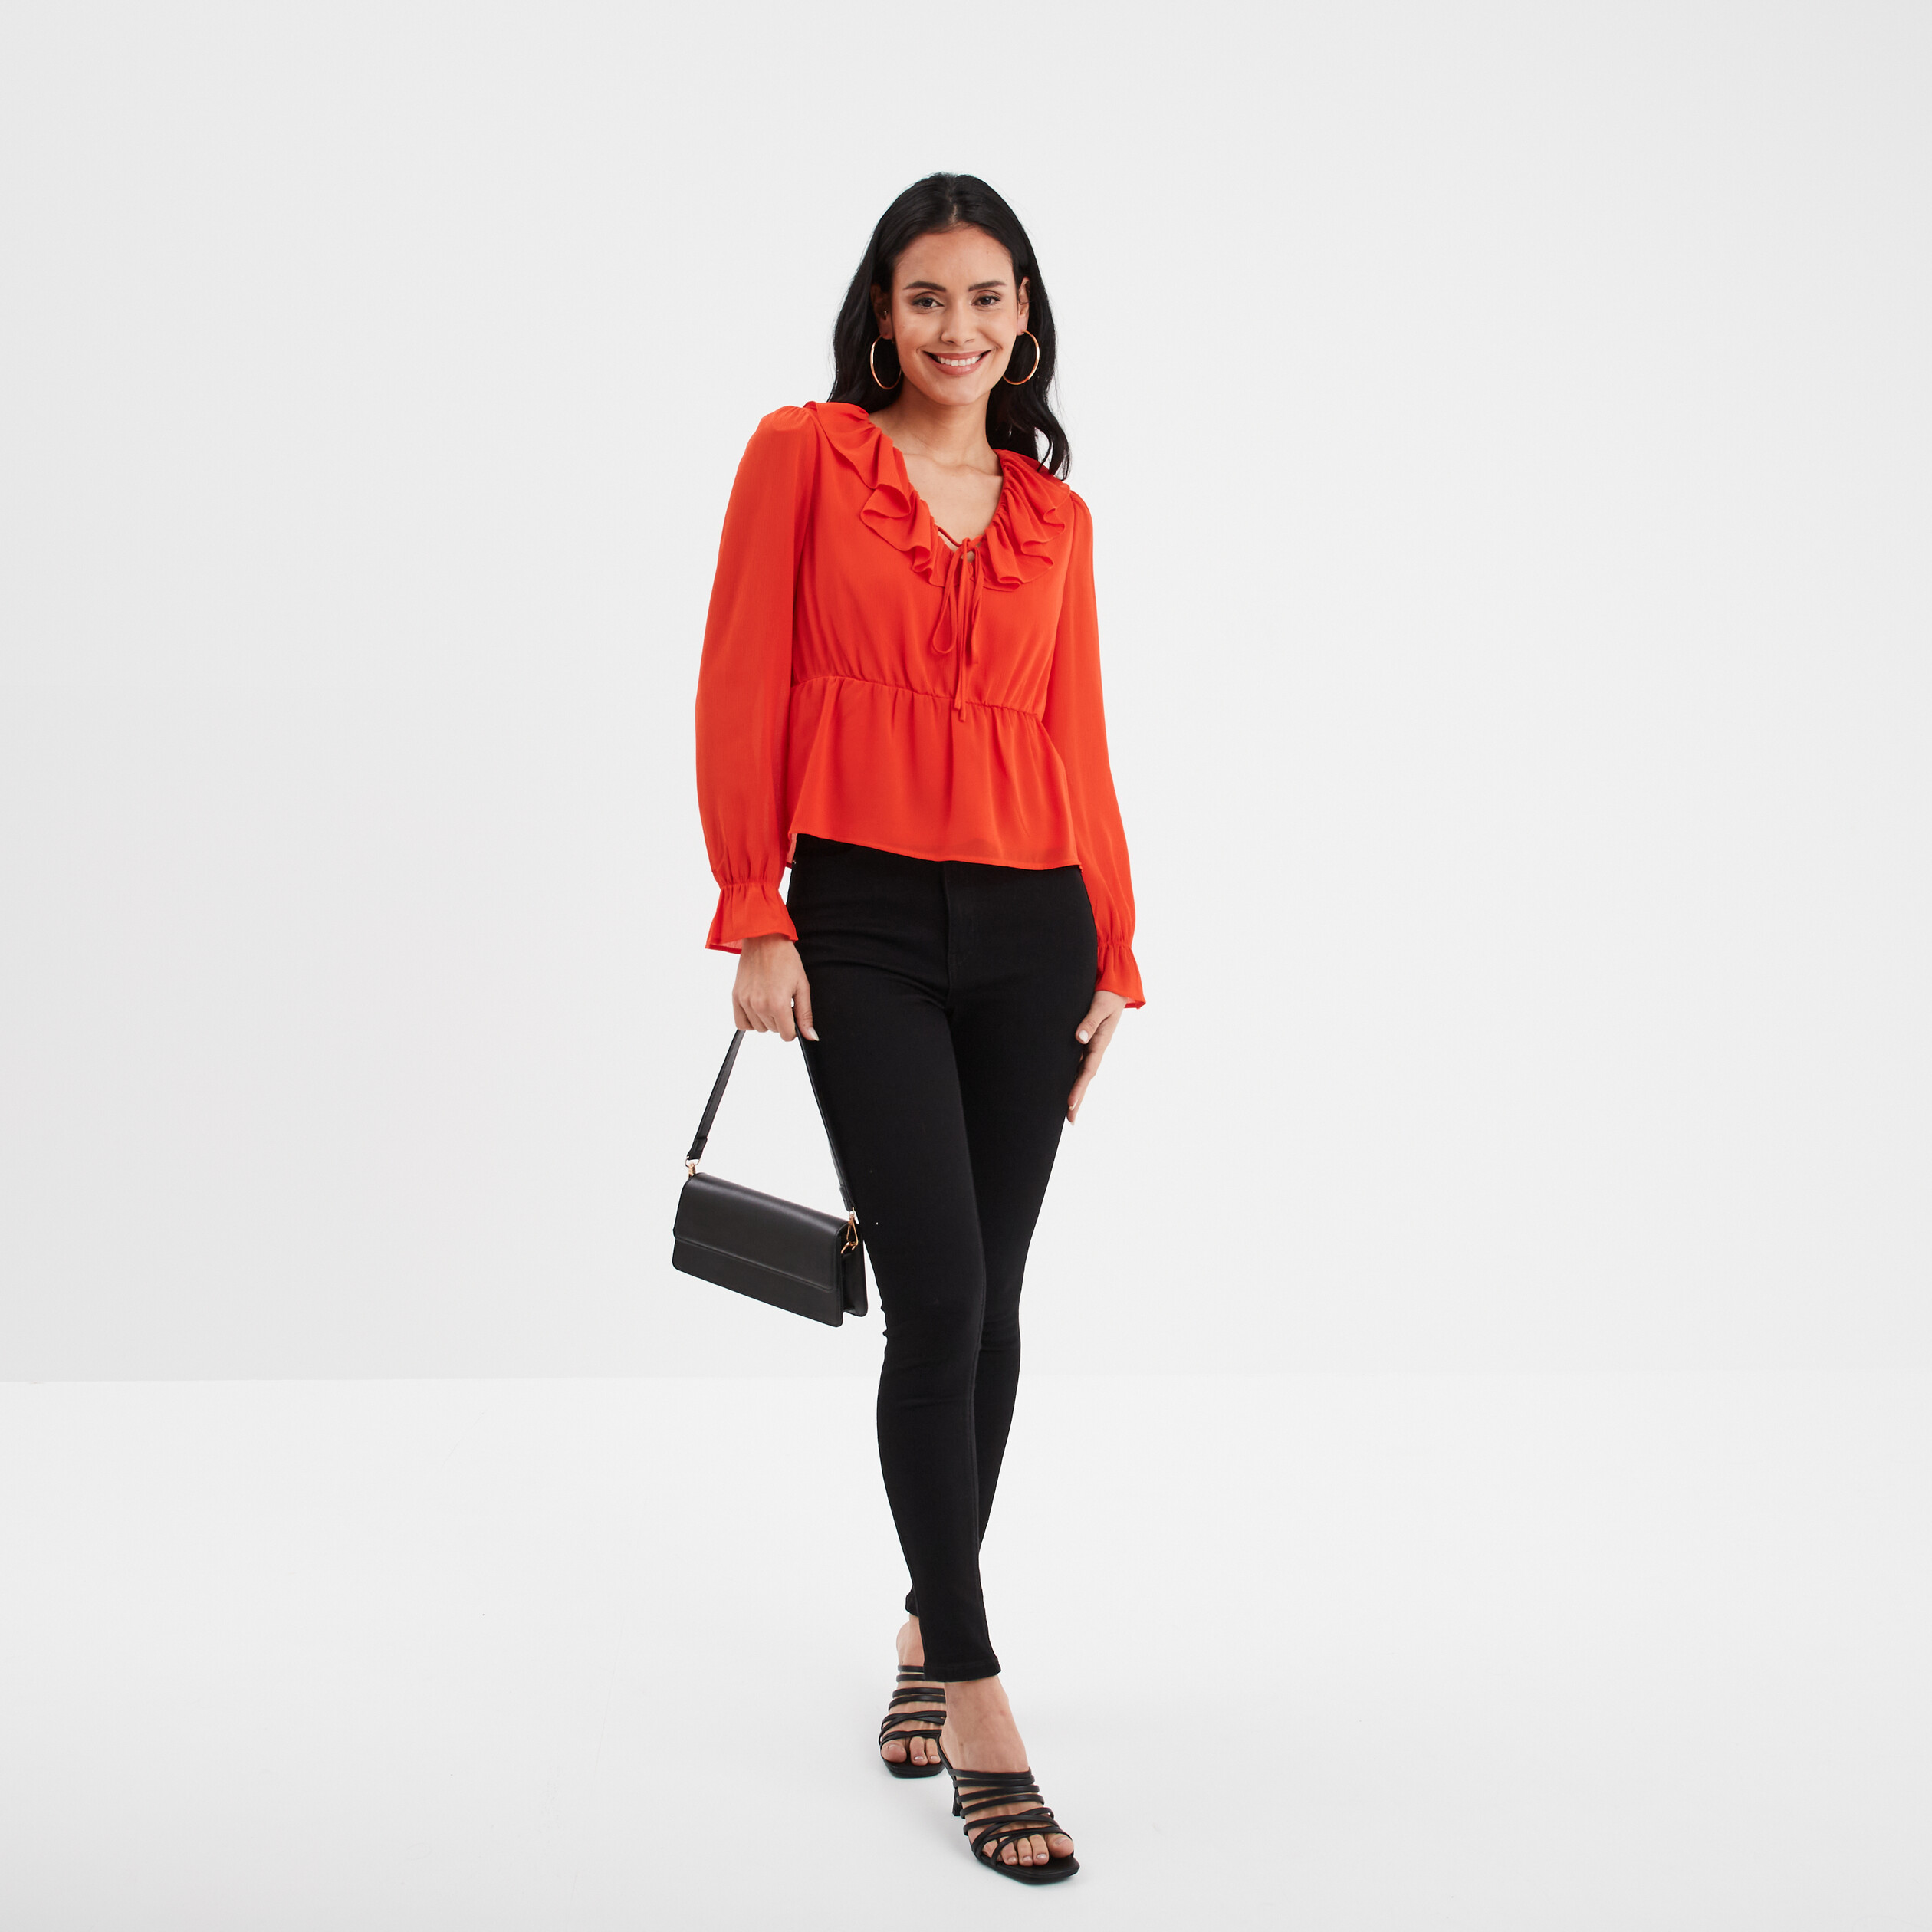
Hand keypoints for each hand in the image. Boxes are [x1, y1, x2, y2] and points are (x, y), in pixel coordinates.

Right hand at [732, 934, 815, 1041]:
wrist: (764, 940)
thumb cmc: (785, 959)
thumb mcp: (802, 986)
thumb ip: (805, 1014)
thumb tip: (810, 1036)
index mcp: (778, 1004)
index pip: (787, 1035)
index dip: (794, 1028)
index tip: (793, 1014)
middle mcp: (759, 1005)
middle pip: (774, 1030)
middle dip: (781, 1020)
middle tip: (783, 998)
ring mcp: (745, 1002)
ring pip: (759, 1028)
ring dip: (766, 1019)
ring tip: (770, 998)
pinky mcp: (736, 997)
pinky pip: (741, 1023)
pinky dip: (750, 1020)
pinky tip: (758, 1008)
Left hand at [1067, 990, 1127, 1121]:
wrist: (1114, 989)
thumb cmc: (1107, 996)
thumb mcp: (1101, 1006)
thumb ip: (1090, 1021)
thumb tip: (1079, 1038)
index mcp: (1100, 1043)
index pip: (1088, 1070)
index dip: (1079, 1087)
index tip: (1070, 1102)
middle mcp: (1094, 1049)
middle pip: (1084, 1078)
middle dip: (1077, 1098)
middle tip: (1070, 1119)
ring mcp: (1089, 1047)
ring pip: (1079, 1072)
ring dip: (1074, 1090)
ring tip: (1066, 1111)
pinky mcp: (1083, 1042)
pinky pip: (1075, 1061)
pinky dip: (1070, 1075)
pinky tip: (1061, 1085)